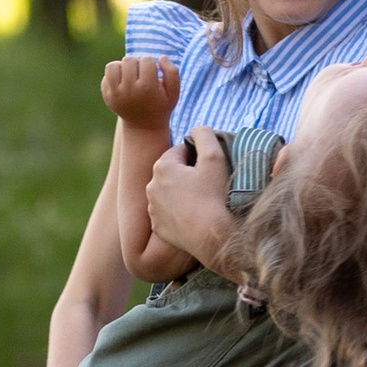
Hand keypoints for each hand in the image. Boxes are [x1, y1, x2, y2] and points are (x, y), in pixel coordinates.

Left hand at [101, 54, 180, 133]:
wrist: (143, 127)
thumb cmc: (160, 105)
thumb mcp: (174, 92)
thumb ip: (172, 72)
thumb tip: (161, 57)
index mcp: (147, 88)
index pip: (147, 60)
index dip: (152, 64)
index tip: (154, 75)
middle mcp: (129, 91)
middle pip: (129, 60)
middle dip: (137, 64)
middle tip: (142, 76)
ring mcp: (116, 94)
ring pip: (112, 66)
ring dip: (122, 67)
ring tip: (130, 75)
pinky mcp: (107, 96)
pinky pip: (106, 76)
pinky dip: (115, 76)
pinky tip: (124, 84)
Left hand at [144, 127, 245, 273]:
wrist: (212, 237)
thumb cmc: (214, 196)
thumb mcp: (215, 157)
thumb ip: (205, 135)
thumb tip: (197, 129)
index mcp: (162, 166)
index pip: (182, 151)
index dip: (199, 156)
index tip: (210, 168)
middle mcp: (151, 186)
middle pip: (173, 172)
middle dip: (188, 174)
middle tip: (208, 185)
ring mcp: (152, 209)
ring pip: (169, 192)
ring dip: (183, 193)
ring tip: (202, 202)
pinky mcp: (158, 227)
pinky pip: (168, 213)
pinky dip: (179, 212)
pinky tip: (194, 216)